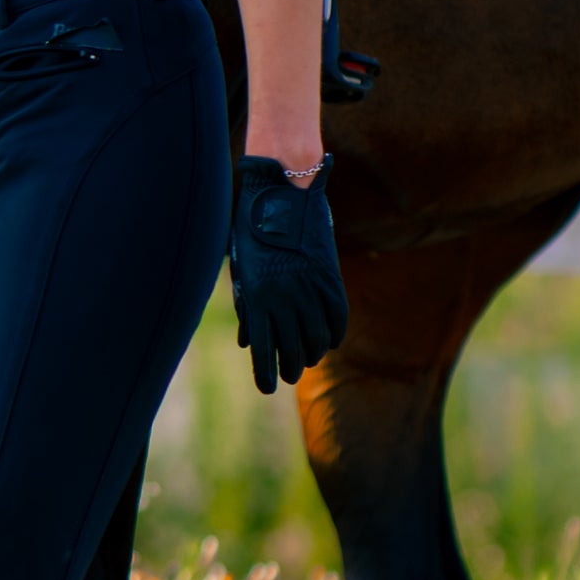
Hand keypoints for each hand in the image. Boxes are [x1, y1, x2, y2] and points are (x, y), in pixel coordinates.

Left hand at [229, 155, 347, 393]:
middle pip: (292, 349)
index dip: (265, 374)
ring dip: (313, 353)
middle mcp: (283, 297)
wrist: (281, 191)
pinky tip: (330, 340)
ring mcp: (309, 287)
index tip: (267, 387)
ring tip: (309, 359)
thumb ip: (247, 307)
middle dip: (291, 367)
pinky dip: (335, 333)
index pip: (262, 350)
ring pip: (317, 337)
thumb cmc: (251, 229)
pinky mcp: (330, 276)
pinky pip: (338, 316)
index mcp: (256, 296)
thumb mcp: (242, 269)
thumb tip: (247, 342)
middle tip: (290, 374)